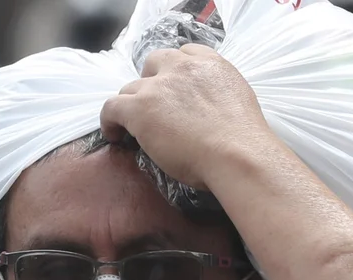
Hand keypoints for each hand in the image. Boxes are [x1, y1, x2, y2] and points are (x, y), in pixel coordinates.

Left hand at [99, 45, 278, 192]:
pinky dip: (110, 121)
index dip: (174, 72)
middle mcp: (182, 67)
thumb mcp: (235, 100)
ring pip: (130, 88)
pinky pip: (112, 107)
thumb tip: (204, 109)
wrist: (236, 154)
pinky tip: (115, 135)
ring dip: (131, 105)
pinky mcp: (139, 108)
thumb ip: (216, 94)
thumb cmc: (242, 140)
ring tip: (132, 126)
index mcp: (210, 63)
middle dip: (150, 83)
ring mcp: (159, 87)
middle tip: (153, 107)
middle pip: (153, 65)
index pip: (185, 53)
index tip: (173, 89)